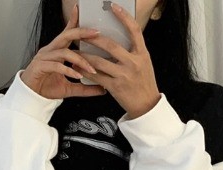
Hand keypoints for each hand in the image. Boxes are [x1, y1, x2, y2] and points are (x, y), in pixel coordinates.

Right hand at [20, 4, 107, 100]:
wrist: (31, 98)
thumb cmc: (46, 88)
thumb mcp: (70, 88)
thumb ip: (85, 88)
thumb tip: (102, 89)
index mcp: (56, 51)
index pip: (66, 33)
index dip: (73, 21)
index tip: (80, 10)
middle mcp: (50, 51)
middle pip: (66, 36)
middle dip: (82, 33)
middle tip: (96, 33)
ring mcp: (44, 58)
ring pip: (64, 52)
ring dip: (80, 60)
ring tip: (91, 70)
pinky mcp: (40, 67)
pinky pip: (56, 66)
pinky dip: (69, 70)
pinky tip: (78, 75)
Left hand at [83, 2, 160, 118]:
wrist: (147, 107)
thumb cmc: (144, 83)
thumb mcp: (144, 63)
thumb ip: (133, 51)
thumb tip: (118, 38)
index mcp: (142, 54)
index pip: (134, 30)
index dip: (124, 17)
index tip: (113, 6)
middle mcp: (134, 63)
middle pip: (110, 45)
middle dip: (93, 38)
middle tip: (82, 33)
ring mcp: (124, 75)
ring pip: (99, 62)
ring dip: (85, 56)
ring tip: (75, 51)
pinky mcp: (116, 87)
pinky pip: (97, 77)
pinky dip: (86, 72)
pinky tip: (79, 68)